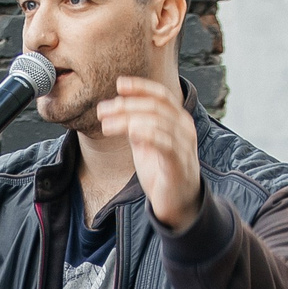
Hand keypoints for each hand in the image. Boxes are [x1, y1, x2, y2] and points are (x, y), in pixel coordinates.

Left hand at [95, 77, 202, 232]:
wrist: (176, 204)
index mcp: (178, 120)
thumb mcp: (147, 143)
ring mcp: (184, 145)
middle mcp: (184, 129)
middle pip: (155, 106)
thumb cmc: (162, 171)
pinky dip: (146, 134)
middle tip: (102, 110)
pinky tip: (129, 132)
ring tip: (106, 125)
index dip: (141, 87)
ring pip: (156, 122)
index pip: (161, 95)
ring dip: (127, 120)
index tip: (119, 84)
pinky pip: (164, 143)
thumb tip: (118, 108)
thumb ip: (137, 125)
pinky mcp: (179, 164)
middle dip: (126, 105)